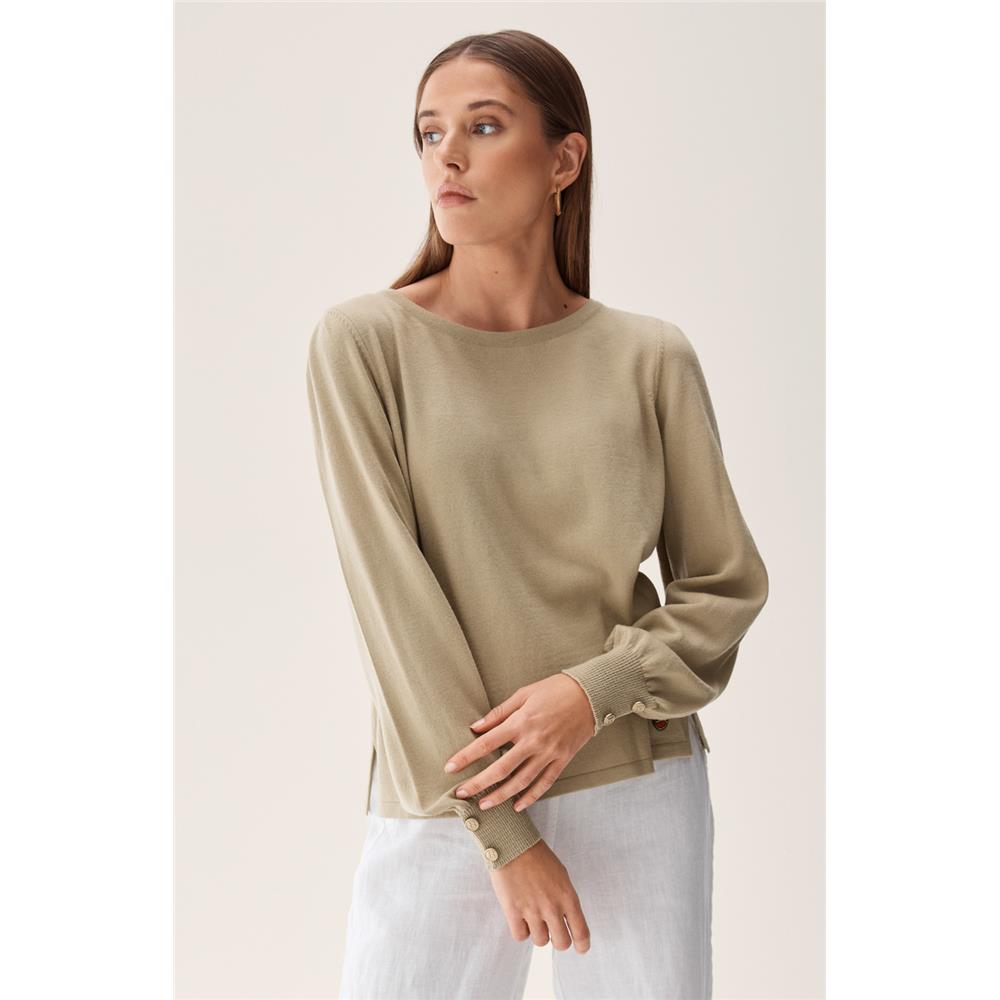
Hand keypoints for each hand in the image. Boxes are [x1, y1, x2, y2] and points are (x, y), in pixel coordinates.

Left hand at [443, 673, 594, 811]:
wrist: (590, 695)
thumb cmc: (555, 690)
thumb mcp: (524, 693)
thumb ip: (499, 712)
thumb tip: (475, 727)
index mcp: (521, 722)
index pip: (487, 743)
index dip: (466, 756)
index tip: (450, 767)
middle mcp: (533, 741)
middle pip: (500, 768)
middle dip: (478, 783)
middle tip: (461, 794)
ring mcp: (549, 753)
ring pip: (520, 782)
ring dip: (500, 795)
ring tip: (484, 804)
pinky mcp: (562, 760)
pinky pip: (544, 784)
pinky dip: (530, 797)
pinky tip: (517, 805)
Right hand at [491, 839, 590, 950]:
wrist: (514, 845)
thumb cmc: (538, 857)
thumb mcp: (561, 876)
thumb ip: (565, 898)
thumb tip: (565, 918)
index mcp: (568, 897)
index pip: (581, 932)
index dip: (582, 945)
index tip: (580, 948)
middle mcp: (552, 908)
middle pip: (561, 943)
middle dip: (557, 939)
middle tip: (551, 930)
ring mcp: (532, 911)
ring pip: (541, 941)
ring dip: (538, 932)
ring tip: (532, 917)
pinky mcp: (513, 912)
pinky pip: (520, 936)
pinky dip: (520, 930)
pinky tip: (519, 917)